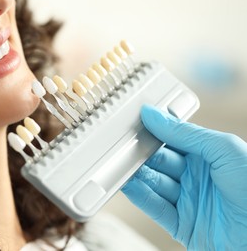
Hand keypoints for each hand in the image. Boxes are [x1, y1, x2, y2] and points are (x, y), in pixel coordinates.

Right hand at [122, 105, 246, 249]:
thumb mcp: (224, 150)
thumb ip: (186, 133)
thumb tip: (154, 115)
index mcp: (208, 156)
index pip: (172, 140)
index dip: (154, 132)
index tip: (134, 123)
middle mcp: (195, 177)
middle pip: (159, 162)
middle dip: (141, 153)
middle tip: (121, 144)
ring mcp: (187, 200)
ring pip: (154, 184)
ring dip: (136, 174)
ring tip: (118, 163)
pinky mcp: (181, 225)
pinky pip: (155, 207)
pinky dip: (139, 196)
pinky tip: (126, 184)